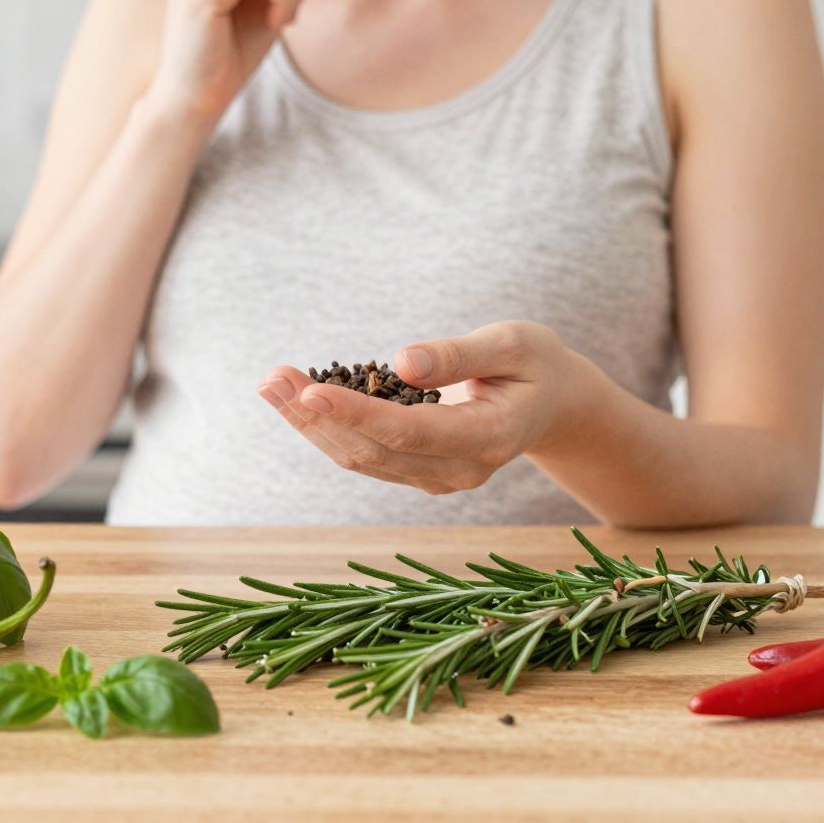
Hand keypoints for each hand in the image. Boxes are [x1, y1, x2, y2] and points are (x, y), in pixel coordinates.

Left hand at [256, 322, 585, 495]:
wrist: (553, 405)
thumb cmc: (536, 365)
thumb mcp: (514, 344)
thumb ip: (458, 355)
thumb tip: (400, 362)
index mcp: (489, 437)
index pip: (409, 431)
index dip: (357, 412)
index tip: (310, 389)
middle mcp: (459, 471)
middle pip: (373, 450)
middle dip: (316, 416)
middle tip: (271, 377)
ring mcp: (437, 478)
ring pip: (361, 458)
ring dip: (309, 423)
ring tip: (271, 383)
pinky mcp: (418, 471)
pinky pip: (364, 454)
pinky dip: (325, 426)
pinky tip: (293, 398)